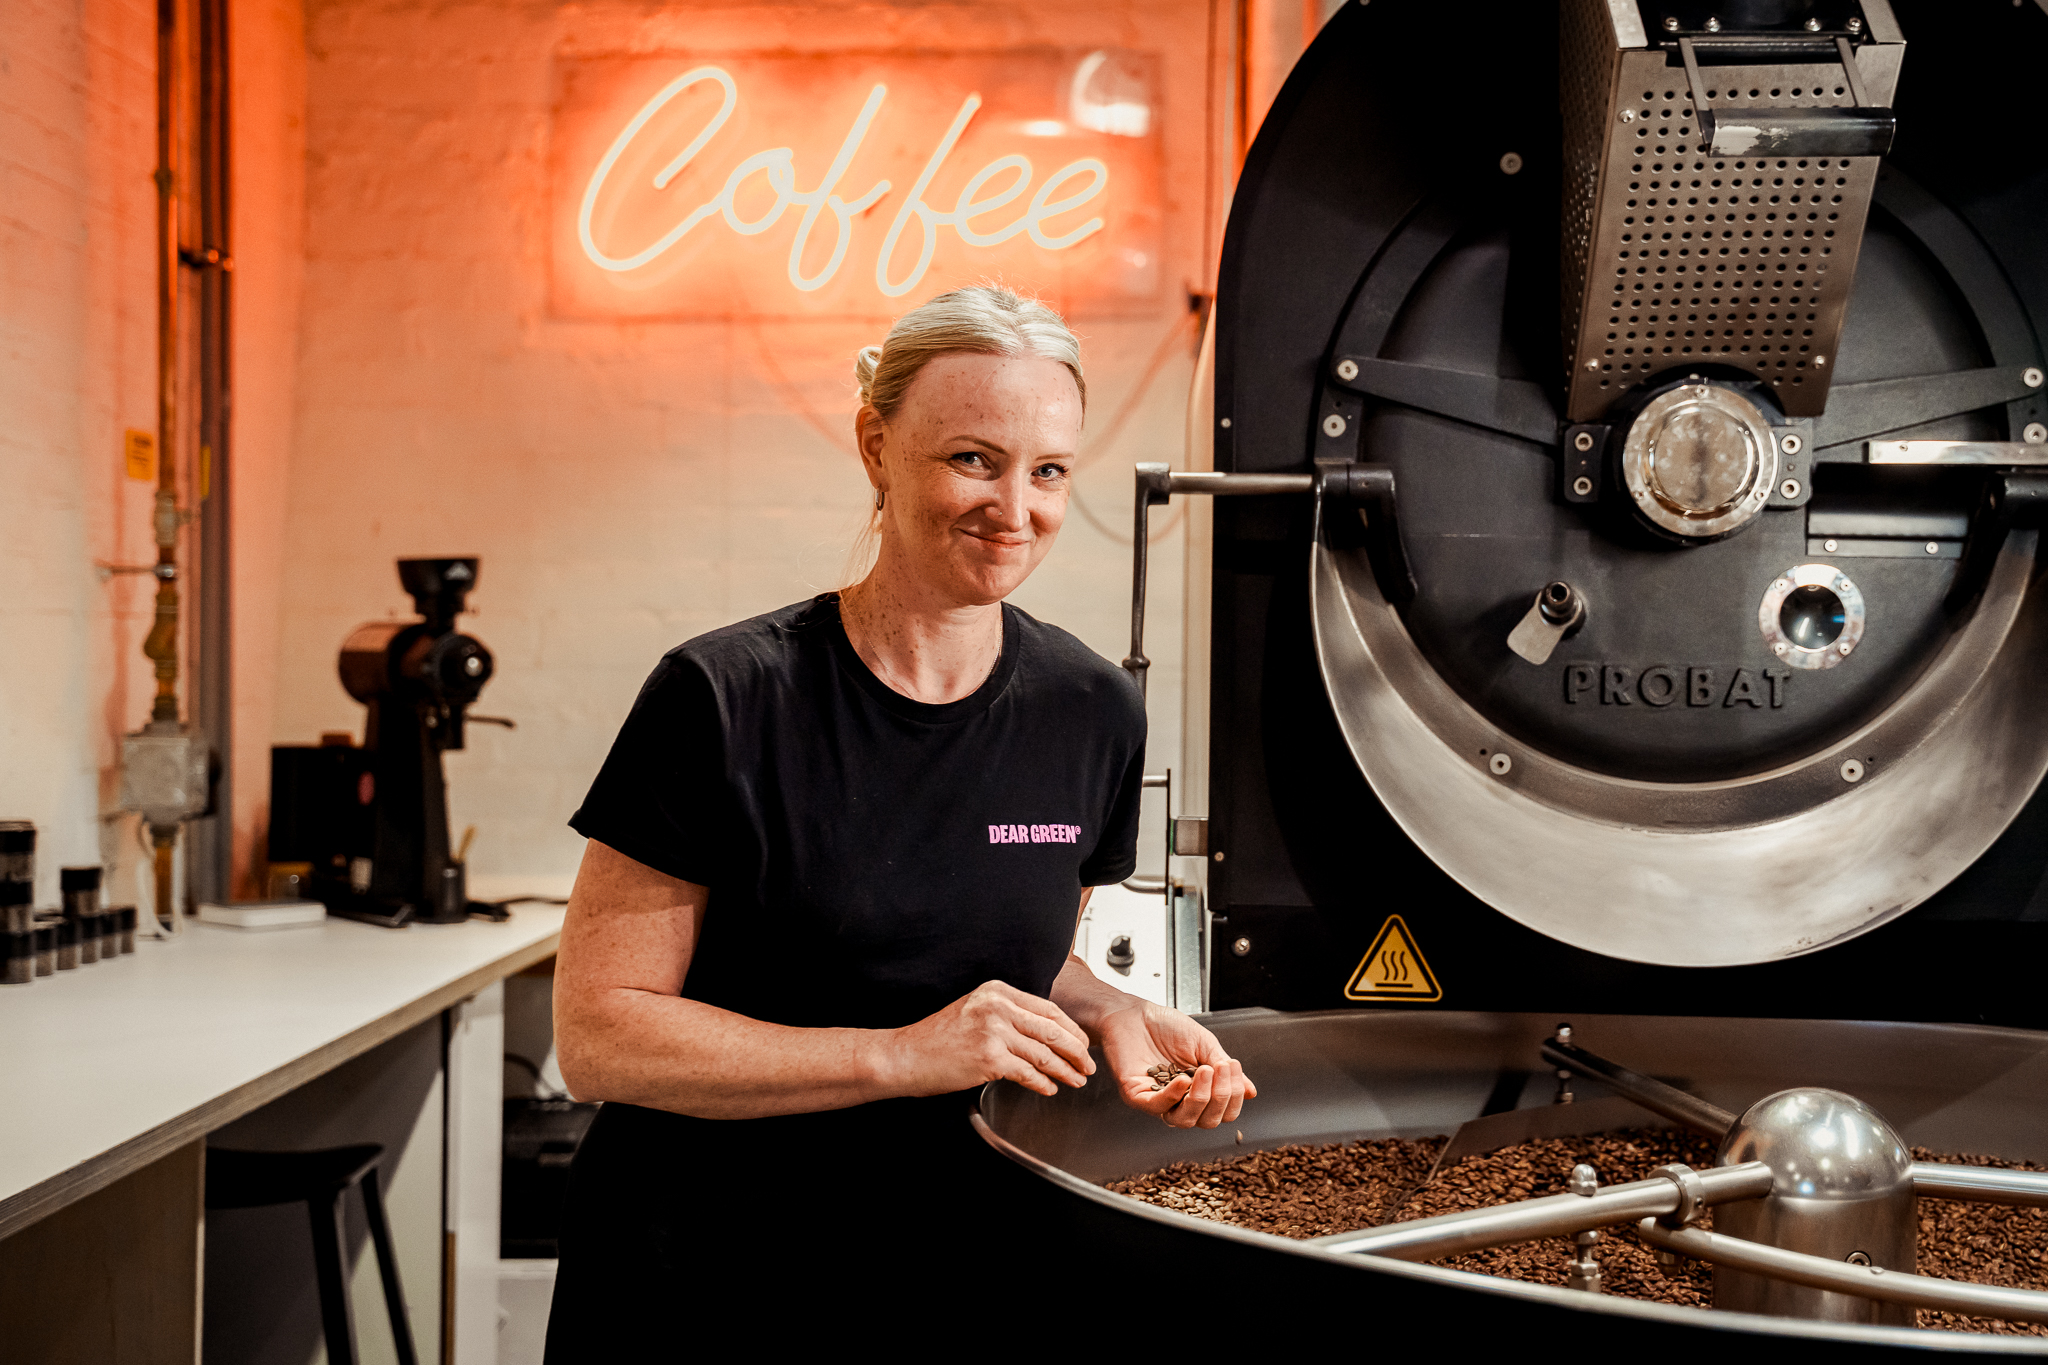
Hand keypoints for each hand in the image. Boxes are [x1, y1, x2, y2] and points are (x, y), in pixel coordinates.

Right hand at [879, 981, 1095, 1097]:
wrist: (904, 1056)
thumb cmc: (937, 1039)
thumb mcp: (974, 1011)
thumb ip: (1007, 1014)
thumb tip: (1045, 1032)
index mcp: (997, 990)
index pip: (1048, 1008)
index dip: (1071, 1029)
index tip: (1083, 1043)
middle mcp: (997, 1006)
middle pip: (1053, 1029)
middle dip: (1076, 1051)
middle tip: (1088, 1066)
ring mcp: (993, 1031)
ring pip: (1044, 1053)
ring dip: (1065, 1070)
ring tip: (1076, 1080)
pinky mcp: (989, 1057)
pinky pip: (1028, 1073)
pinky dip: (1043, 1083)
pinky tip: (1049, 1089)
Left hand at [1096, 1001, 1255, 1128]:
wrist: (1134, 1013)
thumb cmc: (1166, 1027)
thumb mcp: (1204, 1044)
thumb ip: (1225, 1068)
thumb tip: (1251, 1091)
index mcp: (1198, 1091)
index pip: (1223, 1111)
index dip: (1234, 1097)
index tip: (1233, 1069)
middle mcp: (1179, 1101)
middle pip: (1208, 1121)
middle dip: (1221, 1097)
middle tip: (1221, 1070)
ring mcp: (1158, 1101)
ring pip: (1185, 1120)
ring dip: (1201, 1099)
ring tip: (1204, 1072)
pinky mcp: (1137, 1096)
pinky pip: (1157, 1107)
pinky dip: (1174, 1096)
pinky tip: (1184, 1079)